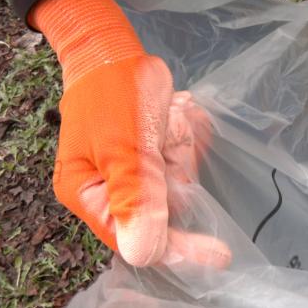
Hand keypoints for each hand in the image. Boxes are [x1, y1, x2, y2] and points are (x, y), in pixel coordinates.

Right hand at [32, 0, 228, 267]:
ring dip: (182, 165)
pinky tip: (178, 122)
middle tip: (196, 175)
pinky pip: (177, 169)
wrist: (110, 51)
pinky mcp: (150, 158)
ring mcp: (132, 175)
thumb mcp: (124, 148)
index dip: (175, 250)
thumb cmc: (112, 97)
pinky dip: (184, 150)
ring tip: (172, 126)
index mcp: (89, 197)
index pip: (134, 239)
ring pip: (173, 194)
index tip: (218, 256)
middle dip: (179, 194)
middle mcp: (109, 193)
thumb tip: (143, 253)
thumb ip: (135, 197)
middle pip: (156, 221)